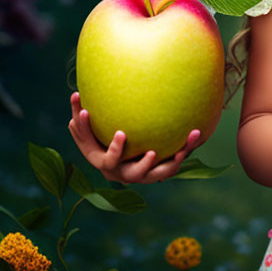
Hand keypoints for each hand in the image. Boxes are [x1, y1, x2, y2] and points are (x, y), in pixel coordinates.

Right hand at [68, 91, 200, 183]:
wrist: (118, 162)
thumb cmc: (98, 140)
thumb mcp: (87, 132)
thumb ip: (82, 119)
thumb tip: (75, 94)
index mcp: (107, 164)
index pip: (110, 160)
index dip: (117, 149)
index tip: (122, 133)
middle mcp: (125, 174)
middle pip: (136, 174)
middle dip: (143, 164)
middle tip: (153, 152)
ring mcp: (143, 175)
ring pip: (161, 173)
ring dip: (173, 161)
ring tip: (183, 147)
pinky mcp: (159, 170)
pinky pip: (174, 163)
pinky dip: (183, 150)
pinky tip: (196, 133)